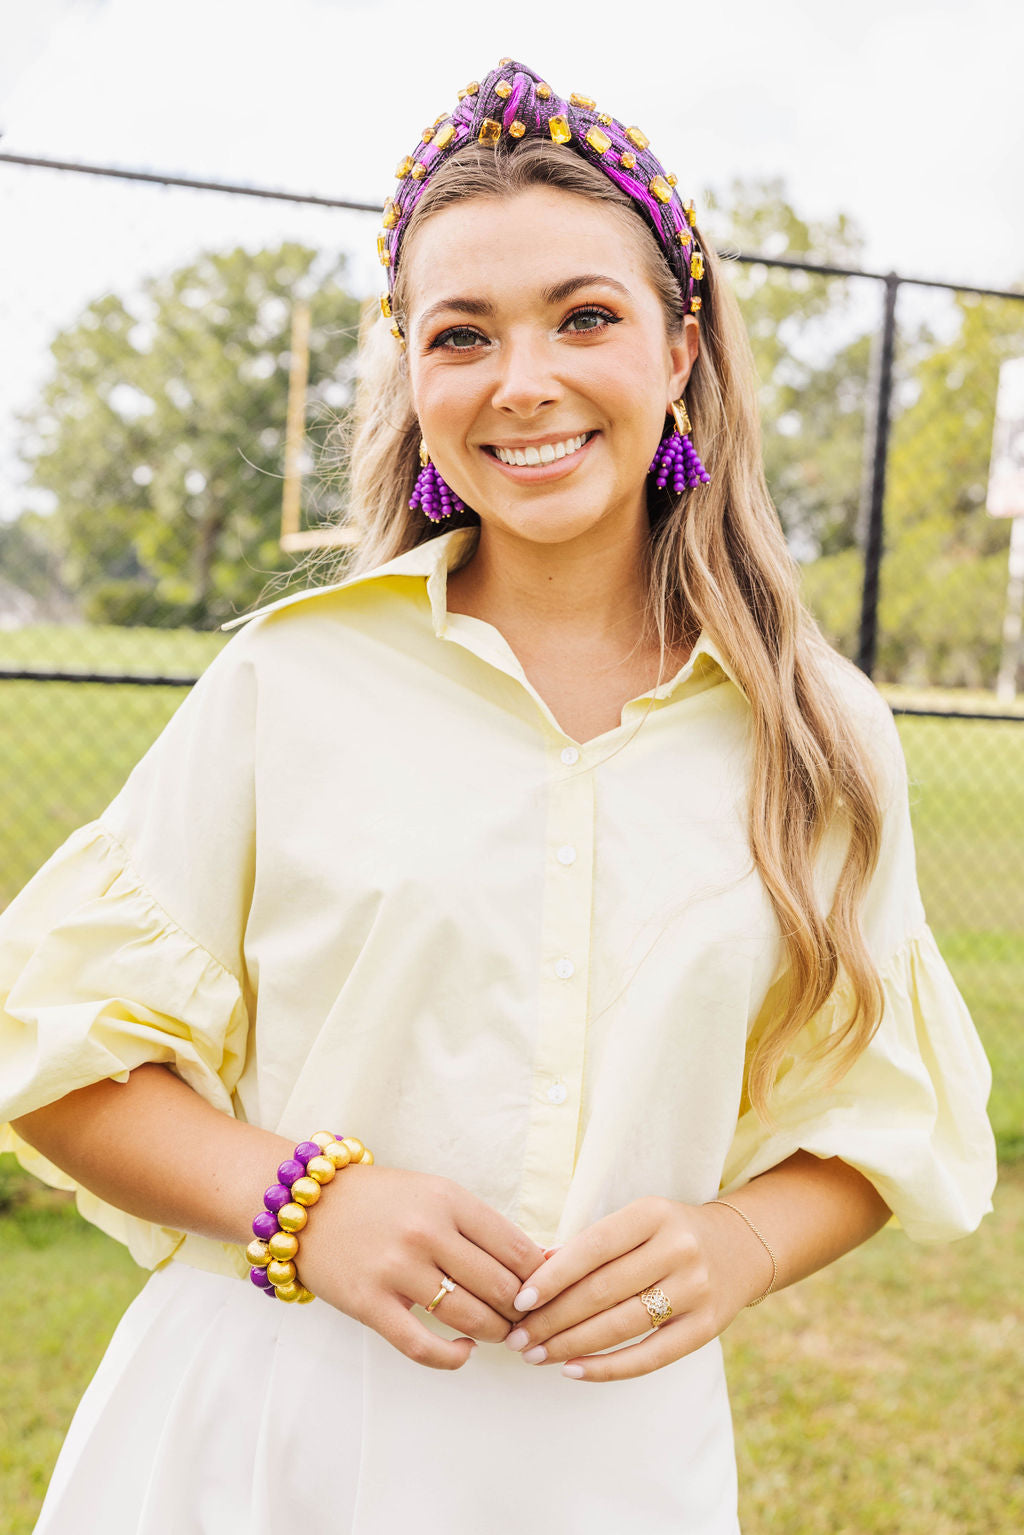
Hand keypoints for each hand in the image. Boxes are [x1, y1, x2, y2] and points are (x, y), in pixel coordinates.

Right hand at [295, 1163, 547, 1370]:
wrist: (308, 1204)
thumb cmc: (380, 1200)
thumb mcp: (435, 1193)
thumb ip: (480, 1225)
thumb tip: (538, 1261)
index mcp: (448, 1199)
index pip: (516, 1248)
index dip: (539, 1278)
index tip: (544, 1292)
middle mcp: (426, 1231)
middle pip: (499, 1287)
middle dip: (521, 1311)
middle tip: (526, 1321)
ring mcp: (396, 1269)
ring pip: (469, 1317)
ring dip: (495, 1333)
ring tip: (499, 1334)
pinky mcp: (369, 1303)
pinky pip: (422, 1346)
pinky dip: (453, 1358)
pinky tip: (464, 1351)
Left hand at [502, 1196, 773, 1381]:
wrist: (739, 1248)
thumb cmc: (666, 1234)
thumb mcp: (634, 1223)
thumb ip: (588, 1245)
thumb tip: (533, 1271)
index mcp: (653, 1214)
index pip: (593, 1247)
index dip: (553, 1276)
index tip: (518, 1300)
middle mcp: (678, 1249)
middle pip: (603, 1291)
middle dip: (553, 1318)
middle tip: (517, 1338)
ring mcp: (696, 1289)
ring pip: (622, 1325)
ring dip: (571, 1346)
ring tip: (535, 1355)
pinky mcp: (706, 1328)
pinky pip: (649, 1356)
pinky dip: (607, 1368)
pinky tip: (573, 1371)